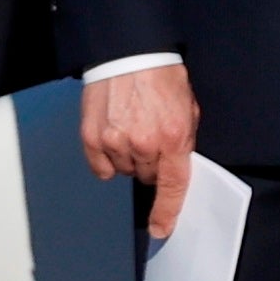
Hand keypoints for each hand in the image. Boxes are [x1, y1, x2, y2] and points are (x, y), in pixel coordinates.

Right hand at [80, 61, 200, 238]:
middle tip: (150, 137)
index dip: (166, 212)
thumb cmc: (161, 77)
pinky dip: (107, 158)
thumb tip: (173, 168)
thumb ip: (182, 142)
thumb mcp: (187, 110)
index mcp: (173, 138)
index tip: (161, 228)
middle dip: (151, 163)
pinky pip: (101, 166)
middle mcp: (144, 144)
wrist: (131, 52)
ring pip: (124, 171)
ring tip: (131, 128)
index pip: (172, 187)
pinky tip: (112, 135)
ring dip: (129, 158)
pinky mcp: (92, 136)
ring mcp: (115, 140)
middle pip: (147, 177)